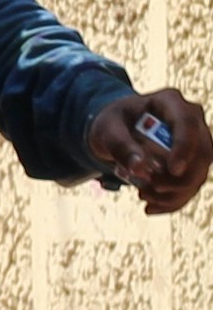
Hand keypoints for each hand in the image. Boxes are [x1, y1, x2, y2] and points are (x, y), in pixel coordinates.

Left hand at [98, 88, 212, 213]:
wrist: (117, 130)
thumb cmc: (112, 123)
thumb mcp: (107, 130)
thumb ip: (120, 145)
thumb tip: (140, 167)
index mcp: (170, 102)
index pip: (187, 124)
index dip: (185, 147)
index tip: (173, 170)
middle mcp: (190, 120)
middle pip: (202, 154)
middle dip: (177, 179)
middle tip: (146, 190)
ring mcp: (196, 142)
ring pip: (199, 173)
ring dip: (174, 193)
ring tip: (143, 196)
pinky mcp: (193, 162)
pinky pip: (192, 185)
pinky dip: (174, 200)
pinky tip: (151, 208)